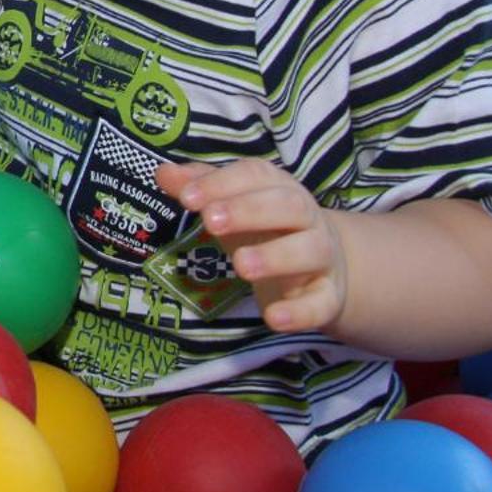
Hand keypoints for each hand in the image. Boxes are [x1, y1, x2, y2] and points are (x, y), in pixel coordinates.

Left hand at [157, 159, 348, 333]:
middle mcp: (306, 218)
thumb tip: (163, 173)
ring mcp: (322, 257)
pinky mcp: (328, 296)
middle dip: (249, 210)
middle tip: (210, 222)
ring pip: (310, 250)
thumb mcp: (231, 206)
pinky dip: (299, 312)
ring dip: (276, 257)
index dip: (222, 183)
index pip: (256, 175)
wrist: (326, 267)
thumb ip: (198, 188)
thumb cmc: (266, 228)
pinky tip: (272, 318)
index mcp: (278, 188)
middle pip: (288, 205)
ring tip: (241, 266)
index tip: (187, 198)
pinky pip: (320, 303)